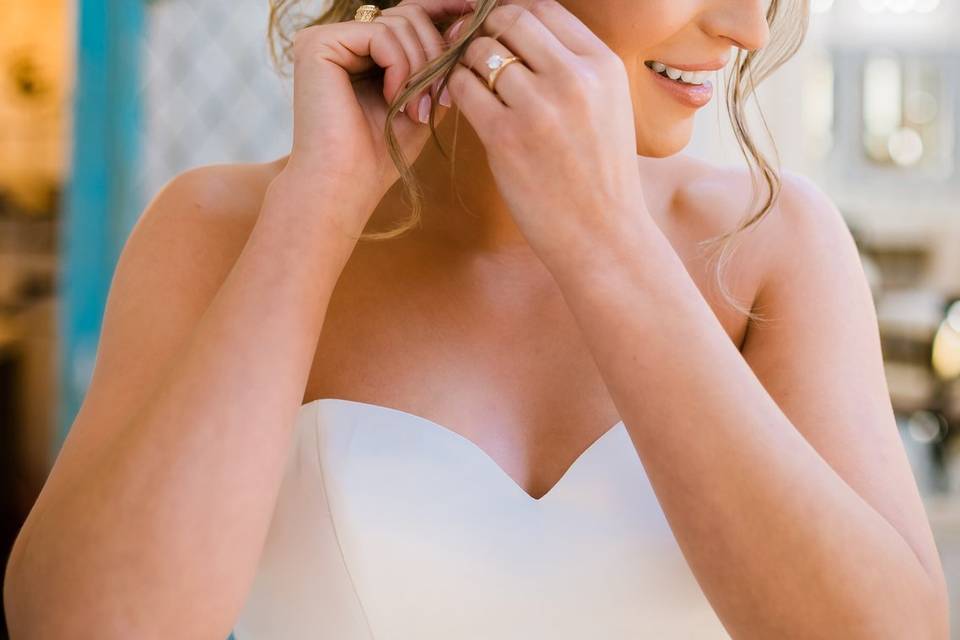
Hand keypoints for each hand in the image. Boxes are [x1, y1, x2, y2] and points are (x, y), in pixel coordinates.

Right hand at [283, 0, 471, 209]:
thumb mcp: (420, 103)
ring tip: (415, 110)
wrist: (344, 186)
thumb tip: (466, 26)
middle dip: (436, 53)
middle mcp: (340, 40)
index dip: (444, 9)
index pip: (409, 15)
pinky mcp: (317, 44)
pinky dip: (399, 67)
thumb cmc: (379, 157)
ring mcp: (326, 39)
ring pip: (399, 22)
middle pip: (408, 14)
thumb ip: (436, 66)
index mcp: (360, 52)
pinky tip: (392, 99)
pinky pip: (380, 34)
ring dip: (420, 68)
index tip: (476, 10)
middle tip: (441, 98)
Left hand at [444, 0, 645, 261]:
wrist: (603, 235)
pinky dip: (456, 89)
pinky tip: (462, 102)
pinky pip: (464, 88)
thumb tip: (524, 34)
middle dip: (484, 30)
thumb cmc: (600, 176)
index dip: (511, 13)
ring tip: (469, 81)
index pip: (543, 8)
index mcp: (602, 65)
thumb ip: (575, 68)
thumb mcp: (608, 107)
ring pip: (481, 52)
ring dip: (467, 62)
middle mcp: (574, 78)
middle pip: (509, 20)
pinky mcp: (505, 137)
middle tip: (470, 49)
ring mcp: (538, 107)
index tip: (497, 30)